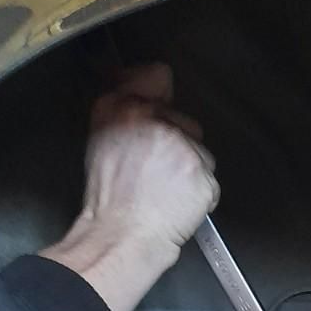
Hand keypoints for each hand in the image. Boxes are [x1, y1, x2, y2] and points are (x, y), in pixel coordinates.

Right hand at [40, 64, 218, 310]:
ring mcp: (183, 148)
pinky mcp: (202, 175)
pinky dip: (200, 194)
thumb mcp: (101, 139)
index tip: (158, 103)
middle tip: (156, 169)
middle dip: (178, 142)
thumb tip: (134, 83)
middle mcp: (157, 123)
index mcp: (126, 110)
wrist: (122, 234)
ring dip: (190, 169)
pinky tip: (179, 203)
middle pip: (185, 122)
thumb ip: (121, 107)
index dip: (160, 91)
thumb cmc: (109, 197)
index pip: (158, 76)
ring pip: (200, 152)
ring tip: (167, 190)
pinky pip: (210, 181)